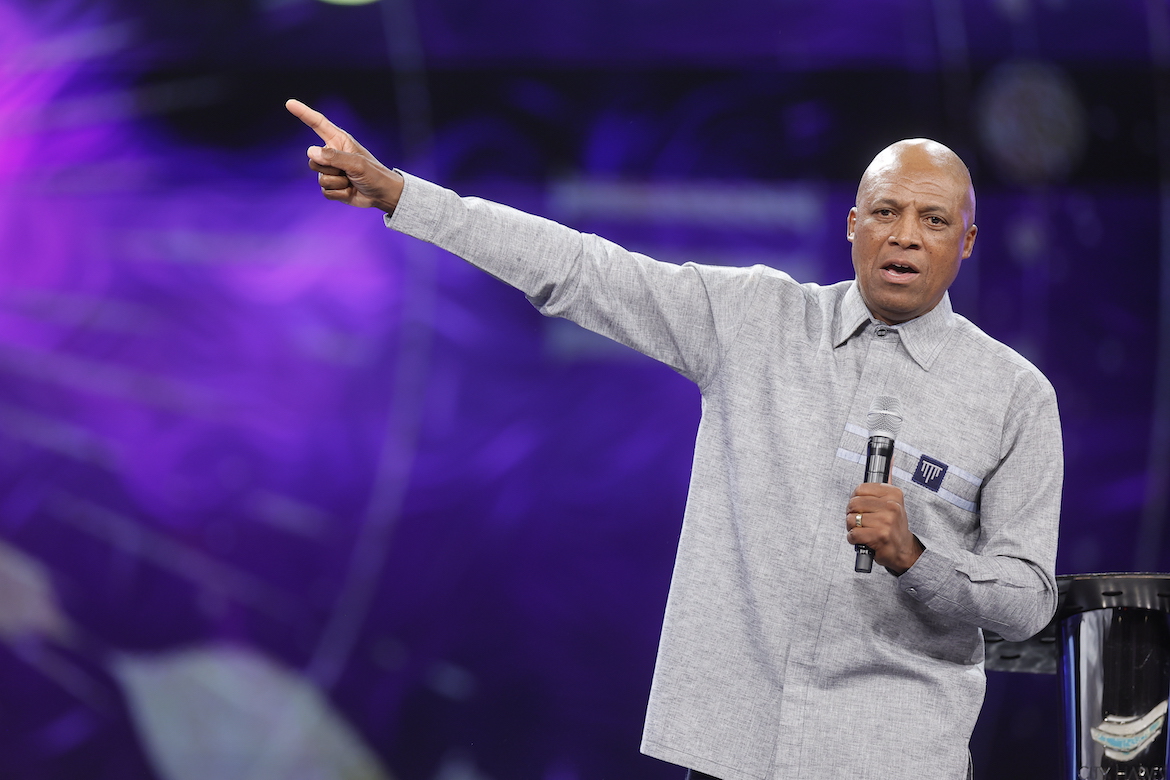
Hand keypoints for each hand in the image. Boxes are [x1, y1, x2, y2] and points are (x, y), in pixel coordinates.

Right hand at [286, 99, 404, 212]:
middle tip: (348, 172)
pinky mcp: (332, 186)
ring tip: (352, 181)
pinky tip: (350, 191)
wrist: (383, 195)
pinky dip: (339, 194)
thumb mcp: (356, 164)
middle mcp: (332, 153)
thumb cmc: (374, 174)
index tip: (290, 103)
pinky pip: (325, 191)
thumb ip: (334, 157)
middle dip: (330, 168)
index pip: (318, 124)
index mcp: (339, 141)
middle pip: (313, 159)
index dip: (303, 113)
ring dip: (338, 183)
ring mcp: (331, 170)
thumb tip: (310, 152)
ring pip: (320, 178)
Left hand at [845, 483, 923, 573]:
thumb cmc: (893, 524)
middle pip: (853, 504)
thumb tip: (891, 458)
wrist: (903, 549)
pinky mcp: (880, 536)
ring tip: (863, 530)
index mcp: (893, 494)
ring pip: (851, 519)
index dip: (855, 499)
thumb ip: (888, 479)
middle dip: (851, 514)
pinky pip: (853, 534)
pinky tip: (862, 539)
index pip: (860, 489)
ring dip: (852, 527)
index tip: (862, 507)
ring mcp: (886, 521)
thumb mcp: (893, 500)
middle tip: (860, 521)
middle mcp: (892, 506)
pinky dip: (853, 538)